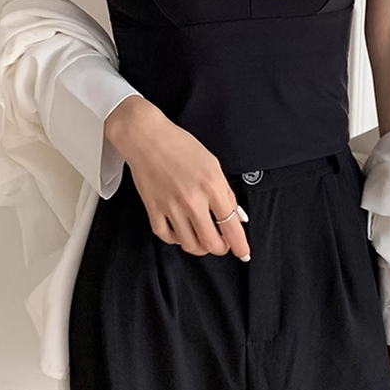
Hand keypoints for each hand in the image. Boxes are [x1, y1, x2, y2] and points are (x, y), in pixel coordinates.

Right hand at [104, 95, 250, 261]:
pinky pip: (167, 237)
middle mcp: (192, 200)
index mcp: (211, 186)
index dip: (239, 244)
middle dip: (221, 248)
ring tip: (203, 238)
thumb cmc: (180, 145)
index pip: (231, 225)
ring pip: (190, 245)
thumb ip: (226, 192)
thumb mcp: (212, 164)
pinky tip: (181, 232)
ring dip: (200, 247)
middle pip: (211, 242)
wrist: (147, 137)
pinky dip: (176, 239)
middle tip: (223, 244)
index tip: (243, 252)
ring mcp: (171, 207)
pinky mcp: (153, 209)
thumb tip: (237, 215)